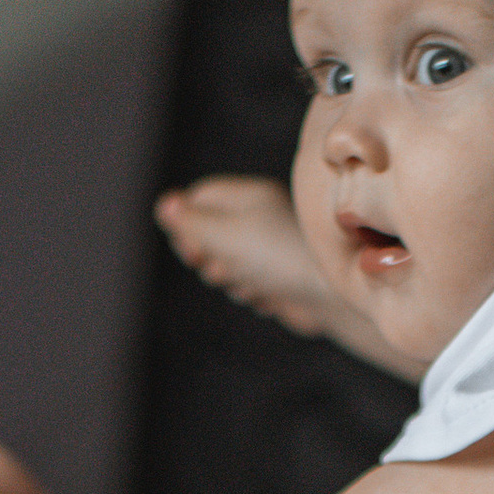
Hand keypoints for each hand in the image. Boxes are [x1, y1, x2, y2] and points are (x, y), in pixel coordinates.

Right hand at [154, 178, 338, 339]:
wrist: (329, 296)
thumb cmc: (277, 257)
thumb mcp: (223, 235)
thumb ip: (190, 222)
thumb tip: (165, 204)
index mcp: (248, 197)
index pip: (199, 198)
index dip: (186, 222)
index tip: (190, 244)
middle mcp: (259, 218)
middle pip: (208, 235)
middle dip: (209, 257)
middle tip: (222, 266)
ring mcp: (269, 248)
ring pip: (225, 265)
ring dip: (231, 279)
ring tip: (252, 281)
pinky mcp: (278, 277)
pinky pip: (247, 285)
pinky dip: (252, 293)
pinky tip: (270, 296)